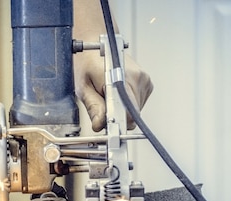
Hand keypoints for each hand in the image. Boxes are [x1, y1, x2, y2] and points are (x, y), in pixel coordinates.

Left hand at [72, 0, 153, 131]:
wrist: (98, 45)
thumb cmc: (88, 63)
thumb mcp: (83, 86)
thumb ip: (94, 106)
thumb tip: (100, 125)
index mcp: (122, 77)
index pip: (128, 112)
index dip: (117, 123)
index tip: (108, 126)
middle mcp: (137, 77)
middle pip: (132, 114)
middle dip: (117, 117)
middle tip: (102, 106)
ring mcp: (145, 80)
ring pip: (135, 111)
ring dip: (122, 110)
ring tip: (109, 95)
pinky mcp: (147, 83)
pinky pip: (138, 104)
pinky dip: (127, 104)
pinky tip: (117, 93)